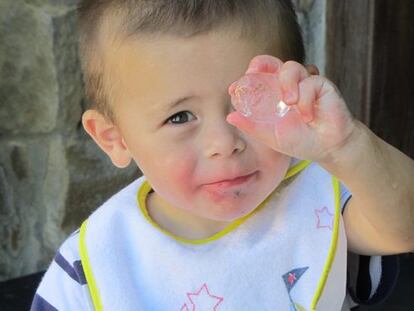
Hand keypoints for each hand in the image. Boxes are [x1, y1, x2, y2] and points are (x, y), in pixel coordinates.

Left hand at [227, 55, 355, 161]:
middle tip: (253, 72)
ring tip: (289, 103)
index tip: (233, 89)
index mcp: (273, 94)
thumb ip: (251, 126)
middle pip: (272, 63)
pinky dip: (306, 100)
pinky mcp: (322, 85)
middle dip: (262, 64)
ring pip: (291, 67)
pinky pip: (310, 83)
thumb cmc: (300, 140)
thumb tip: (229, 116)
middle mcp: (288, 85)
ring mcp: (305, 83)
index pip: (258, 77)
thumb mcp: (270, 136)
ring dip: (287, 83)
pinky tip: (308, 117)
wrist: (328, 149)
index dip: (244, 79)